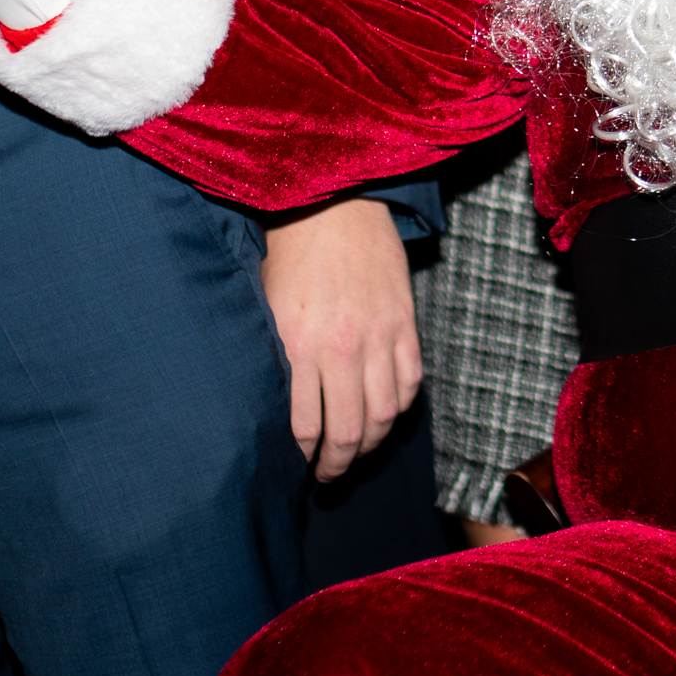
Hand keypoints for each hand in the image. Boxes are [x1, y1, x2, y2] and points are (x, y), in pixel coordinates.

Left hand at [260, 197, 420, 482]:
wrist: (334, 201)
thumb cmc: (290, 251)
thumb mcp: (266, 304)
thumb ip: (277, 354)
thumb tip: (276, 405)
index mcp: (299, 343)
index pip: (306, 425)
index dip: (303, 456)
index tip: (299, 466)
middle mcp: (342, 346)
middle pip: (349, 431)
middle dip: (338, 464)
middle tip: (328, 474)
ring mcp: (380, 335)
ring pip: (385, 415)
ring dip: (371, 444)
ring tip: (357, 453)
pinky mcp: (405, 323)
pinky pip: (409, 382)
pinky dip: (398, 407)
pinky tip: (383, 415)